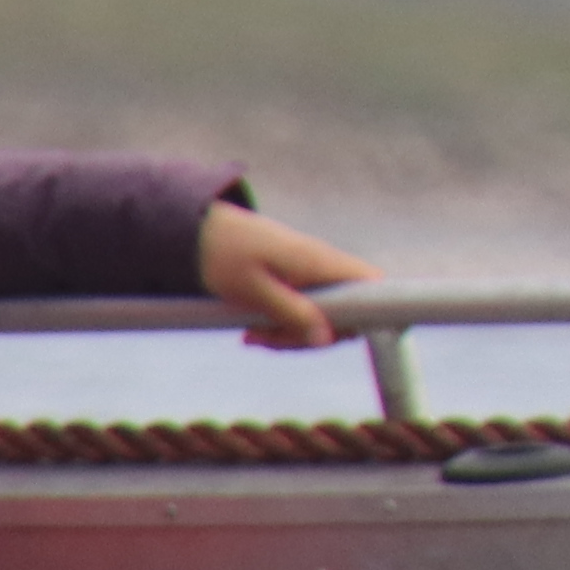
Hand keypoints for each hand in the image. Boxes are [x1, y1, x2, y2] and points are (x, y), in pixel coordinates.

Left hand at [200, 199, 376, 350]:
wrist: (198, 230)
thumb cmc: (224, 254)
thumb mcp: (253, 289)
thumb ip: (291, 313)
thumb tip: (326, 339)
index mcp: (318, 261)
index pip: (372, 283)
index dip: (367, 314)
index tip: (329, 336)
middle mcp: (322, 265)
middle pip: (344, 312)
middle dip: (308, 336)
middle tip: (264, 339)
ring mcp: (309, 273)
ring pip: (319, 315)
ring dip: (288, 334)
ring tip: (250, 336)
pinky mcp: (294, 280)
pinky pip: (301, 309)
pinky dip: (280, 324)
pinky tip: (252, 329)